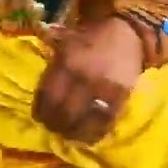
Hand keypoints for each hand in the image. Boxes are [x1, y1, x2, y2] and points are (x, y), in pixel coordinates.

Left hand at [33, 17, 142, 143]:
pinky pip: (105, 121)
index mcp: (66, 62)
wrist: (127, 32)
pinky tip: (89, 136)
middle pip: (63, 112)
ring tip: (70, 135)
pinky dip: (95, 133)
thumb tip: (42, 98)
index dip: (41, 112)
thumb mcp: (66, 45)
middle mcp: (83, 76)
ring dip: (73, 133)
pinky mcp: (121, 96)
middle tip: (54, 128)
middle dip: (56, 125)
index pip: (48, 96)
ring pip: (83, 121)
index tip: (40, 118)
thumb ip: (53, 69)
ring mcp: (104, 88)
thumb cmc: (91, 38)